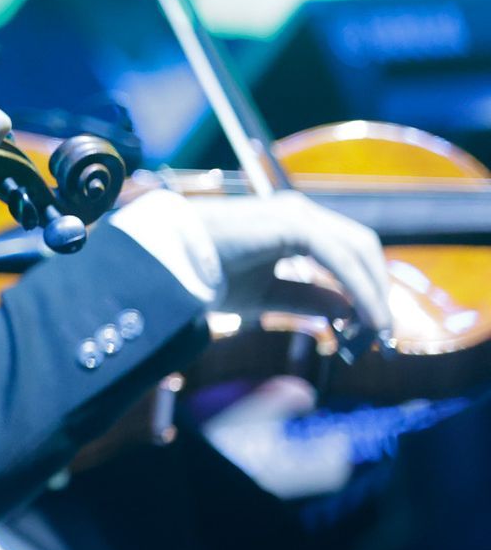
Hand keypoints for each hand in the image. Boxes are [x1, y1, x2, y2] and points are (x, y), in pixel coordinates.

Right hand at [187, 191, 391, 332]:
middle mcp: (300, 213)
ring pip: (359, 250)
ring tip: (376, 333)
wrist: (169, 261)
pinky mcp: (293, 225)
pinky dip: (360, 290)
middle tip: (380, 336)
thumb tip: (349, 312)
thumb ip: (307, 300)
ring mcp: (298, 214)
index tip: (370, 330)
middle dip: (377, 291)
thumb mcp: (266, 296)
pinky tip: (365, 319)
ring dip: (374, 294)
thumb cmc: (207, 275)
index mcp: (293, 224)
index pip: (349, 252)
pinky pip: (341, 259)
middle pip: (363, 248)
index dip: (367, 288)